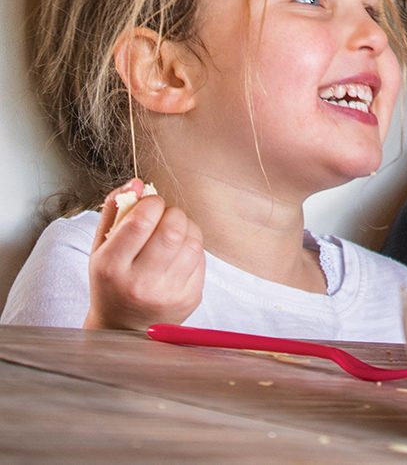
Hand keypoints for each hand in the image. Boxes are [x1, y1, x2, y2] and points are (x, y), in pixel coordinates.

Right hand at [83, 179, 204, 330]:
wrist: (123, 327)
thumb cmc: (111, 279)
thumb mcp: (100, 246)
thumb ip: (114, 209)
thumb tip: (138, 183)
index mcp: (111, 267)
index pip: (140, 222)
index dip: (152, 203)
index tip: (152, 203)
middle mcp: (139, 284)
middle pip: (172, 231)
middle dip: (173, 213)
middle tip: (166, 216)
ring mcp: (167, 294)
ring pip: (192, 242)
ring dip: (187, 227)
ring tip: (174, 232)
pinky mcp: (190, 298)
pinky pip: (201, 258)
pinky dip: (193, 247)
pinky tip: (179, 253)